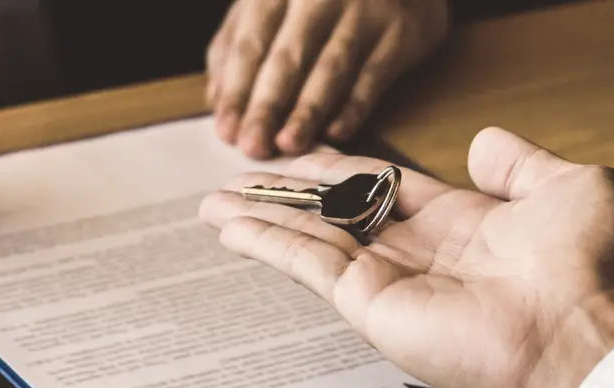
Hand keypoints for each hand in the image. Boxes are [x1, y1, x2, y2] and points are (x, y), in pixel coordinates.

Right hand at [199, 128, 613, 387]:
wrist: (589, 330)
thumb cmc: (596, 269)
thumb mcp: (571, 186)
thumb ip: (521, 162)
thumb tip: (486, 140)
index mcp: (464, 224)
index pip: (385, 188)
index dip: (341, 169)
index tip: (304, 156)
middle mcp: (422, 255)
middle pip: (336, 213)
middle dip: (288, 195)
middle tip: (244, 179)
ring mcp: (393, 283)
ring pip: (311, 237)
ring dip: (262, 218)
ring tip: (215, 203)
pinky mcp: (373, 306)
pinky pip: (309, 265)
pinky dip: (267, 243)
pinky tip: (232, 227)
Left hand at [206, 0, 447, 158]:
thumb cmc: (317, 0)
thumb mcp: (270, 7)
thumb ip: (237, 45)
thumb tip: (217, 100)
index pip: (251, 44)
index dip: (237, 90)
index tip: (226, 131)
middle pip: (288, 58)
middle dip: (267, 107)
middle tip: (252, 146)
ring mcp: (361, 12)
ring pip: (330, 68)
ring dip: (308, 110)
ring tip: (289, 144)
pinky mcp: (396, 33)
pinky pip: (373, 75)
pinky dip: (354, 106)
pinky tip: (337, 133)